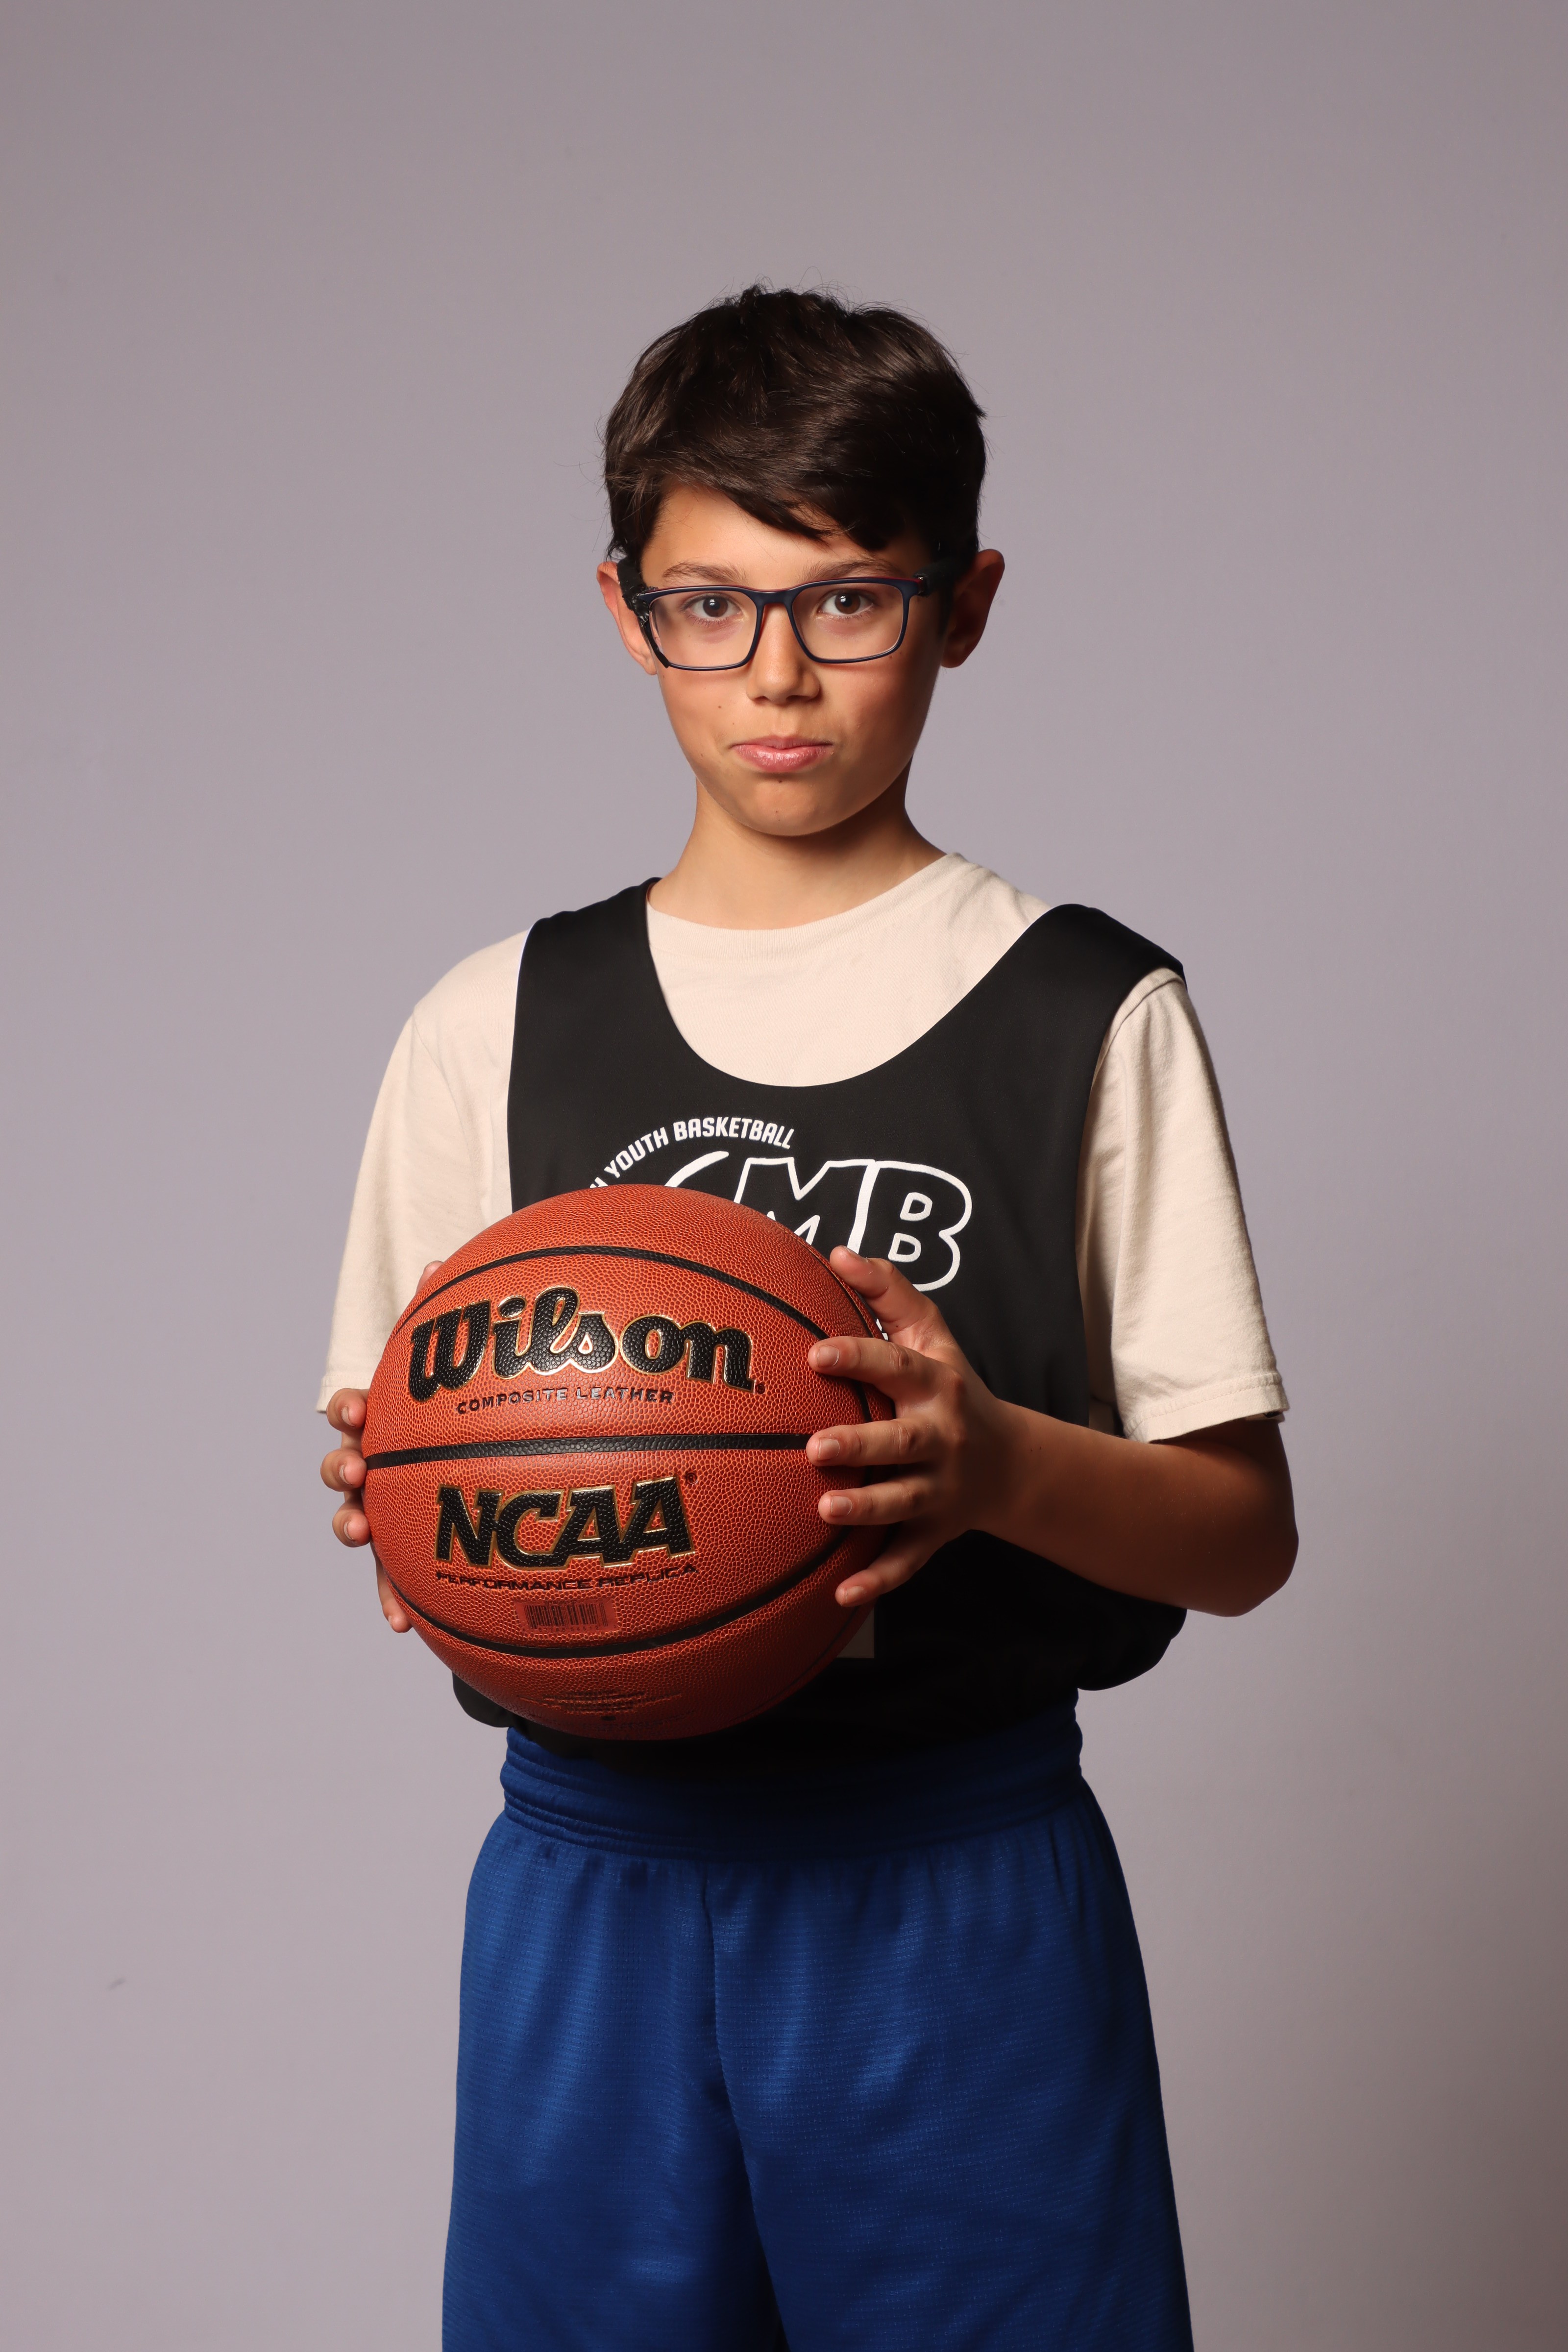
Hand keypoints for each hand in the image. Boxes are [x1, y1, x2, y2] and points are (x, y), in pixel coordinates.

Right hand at [319, 1260, 442, 1630]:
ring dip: (348, 1525)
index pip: (350, 1409)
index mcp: (378, 1418)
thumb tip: (445, 1258)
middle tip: (353, 1468)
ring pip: (353, 1519)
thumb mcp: (451, 1362)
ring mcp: (380, 1505)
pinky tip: (405, 1625)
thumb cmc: (449, 1400)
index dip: (348, 1410)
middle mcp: (369, 1461)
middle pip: (340, 1465)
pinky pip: (392, 1575)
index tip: (354, 1412)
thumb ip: (444, 1317)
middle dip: (339, 1467)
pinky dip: (392, 1597)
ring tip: (356, 1532)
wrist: (451, 1446)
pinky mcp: (401, 1546)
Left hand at [806, 1248, 1011, 1606]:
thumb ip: (888, 1292)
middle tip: (816, 1446)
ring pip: (903, 1503)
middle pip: (903, 1440)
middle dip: (862, 1444)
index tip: (815, 1353)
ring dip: (867, 1508)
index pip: (897, 1367)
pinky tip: (840, 1595)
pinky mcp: (936, 1533)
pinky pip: (907, 1561)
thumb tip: (836, 1253)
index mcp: (935, 1386)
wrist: (1014, 1463)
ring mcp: (940, 1489)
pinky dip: (878, 1581)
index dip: (859, 1358)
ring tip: (826, 1509)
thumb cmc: (950, 1389)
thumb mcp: (933, 1336)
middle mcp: (941, 1438)